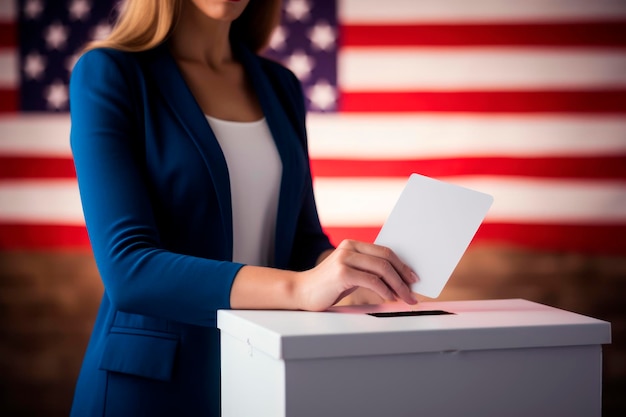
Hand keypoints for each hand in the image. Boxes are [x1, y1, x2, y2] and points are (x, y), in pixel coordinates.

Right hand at [295, 239, 417, 310]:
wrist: (301, 292)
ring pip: (382, 269)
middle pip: (386, 258)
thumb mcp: (350, 272)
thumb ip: (368, 270)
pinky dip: (385, 290)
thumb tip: (396, 279)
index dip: (402, 264)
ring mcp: (345, 259)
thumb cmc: (328, 285)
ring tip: (405, 297)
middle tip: (412, 290)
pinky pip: (372, 280)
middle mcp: (349, 247)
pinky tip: (389, 298)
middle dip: (403, 276)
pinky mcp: (342, 273)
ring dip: (398, 285)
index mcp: (352, 245)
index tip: (413, 277)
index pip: (385, 251)